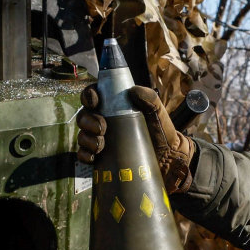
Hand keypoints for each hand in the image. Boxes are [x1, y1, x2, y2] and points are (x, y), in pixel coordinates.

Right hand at [76, 85, 195, 193]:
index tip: (94, 102)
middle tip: (102, 128)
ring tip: (101, 145)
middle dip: (88, 120)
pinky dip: (85, 155)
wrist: (167, 158)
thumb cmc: (161, 131)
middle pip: (84, 115)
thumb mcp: (158, 112)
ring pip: (82, 135)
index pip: (93, 95)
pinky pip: (84, 154)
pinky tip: (94, 157)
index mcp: (114, 106)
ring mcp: (101, 139)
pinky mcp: (101, 157)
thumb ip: (150, 98)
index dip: (89, 96)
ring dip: (87, 139)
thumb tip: (133, 90)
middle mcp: (104, 121)